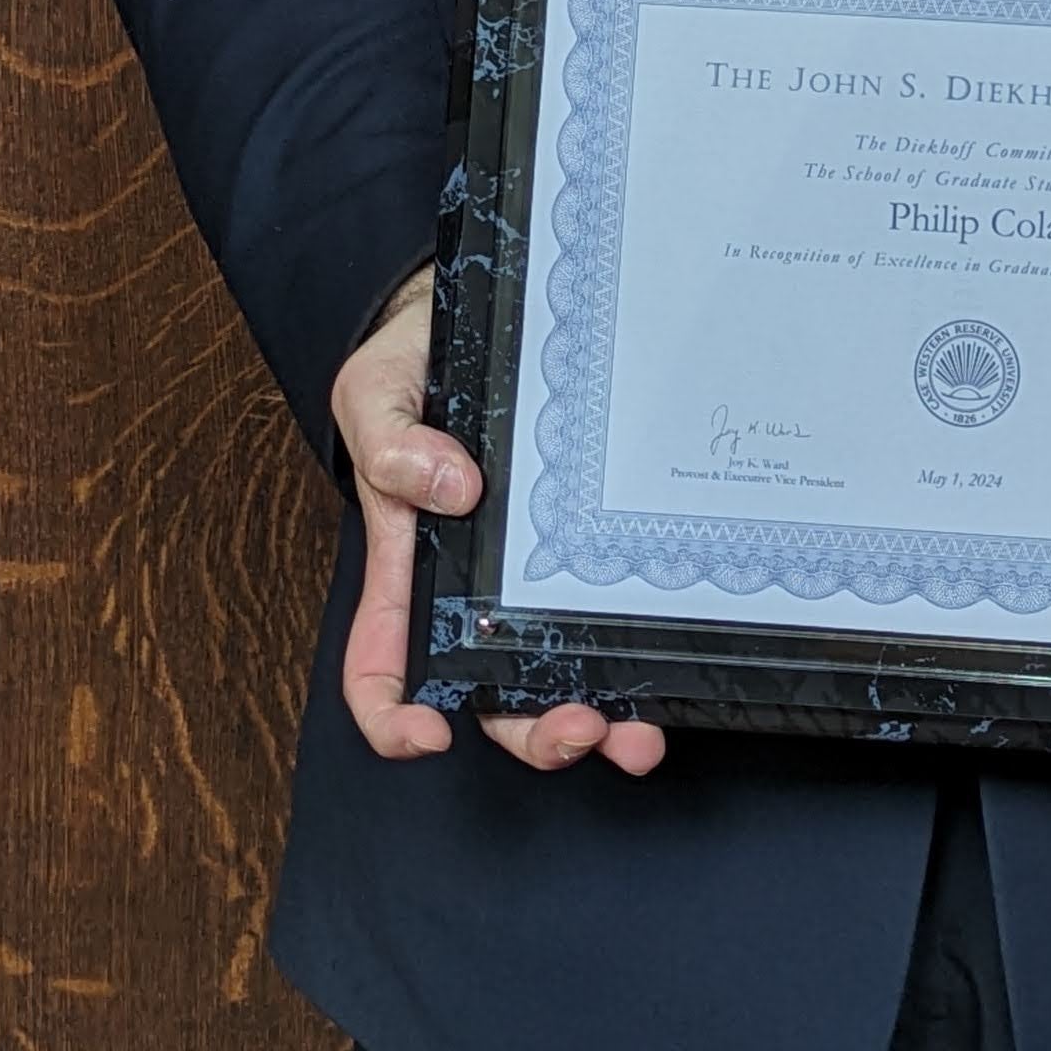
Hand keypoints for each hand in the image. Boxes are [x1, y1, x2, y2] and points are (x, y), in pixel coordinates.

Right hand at [332, 283, 666, 778]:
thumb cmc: (414, 366)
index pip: (383, 664)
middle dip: (535, 733)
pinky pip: (610, 611)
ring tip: (638, 732)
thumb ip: (391, 446)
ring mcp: (534, 574)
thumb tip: (452, 489)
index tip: (428, 735)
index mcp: (410, 564)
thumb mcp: (376, 393)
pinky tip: (674, 662)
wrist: (475, 316)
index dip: (395, 717)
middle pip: (492, 694)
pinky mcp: (586, 547)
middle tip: (582, 729)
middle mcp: (474, 589)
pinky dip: (641, 653)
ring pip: (562, 672)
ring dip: (601, 716)